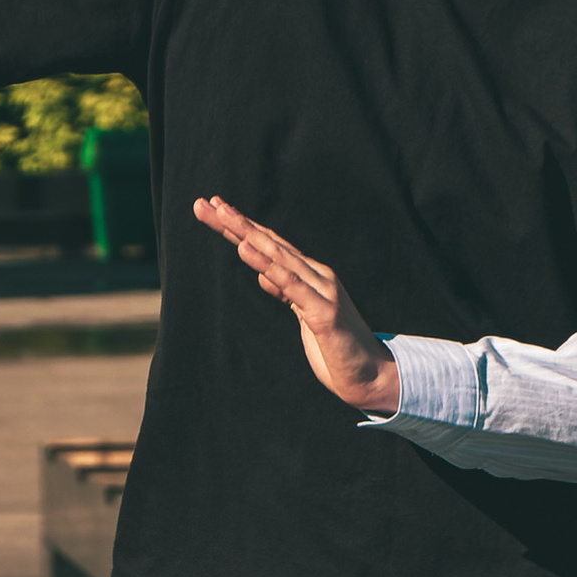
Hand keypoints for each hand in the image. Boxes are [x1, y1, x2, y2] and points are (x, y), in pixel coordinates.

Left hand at [192, 196, 399, 414]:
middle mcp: (316, 275)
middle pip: (269, 243)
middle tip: (206, 203)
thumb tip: (264, 275)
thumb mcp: (304, 314)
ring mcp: (321, 291)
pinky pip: (289, 284)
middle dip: (235, 222)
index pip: (270, 245)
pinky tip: (245, 249)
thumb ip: (287, 292)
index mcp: (309, 275)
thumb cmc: (336, 344)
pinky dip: (266, 265)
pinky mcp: (323, 312)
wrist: (369, 373)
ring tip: (222, 215)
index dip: (241, 227)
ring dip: (247, 234)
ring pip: (278, 256)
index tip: (214, 207)